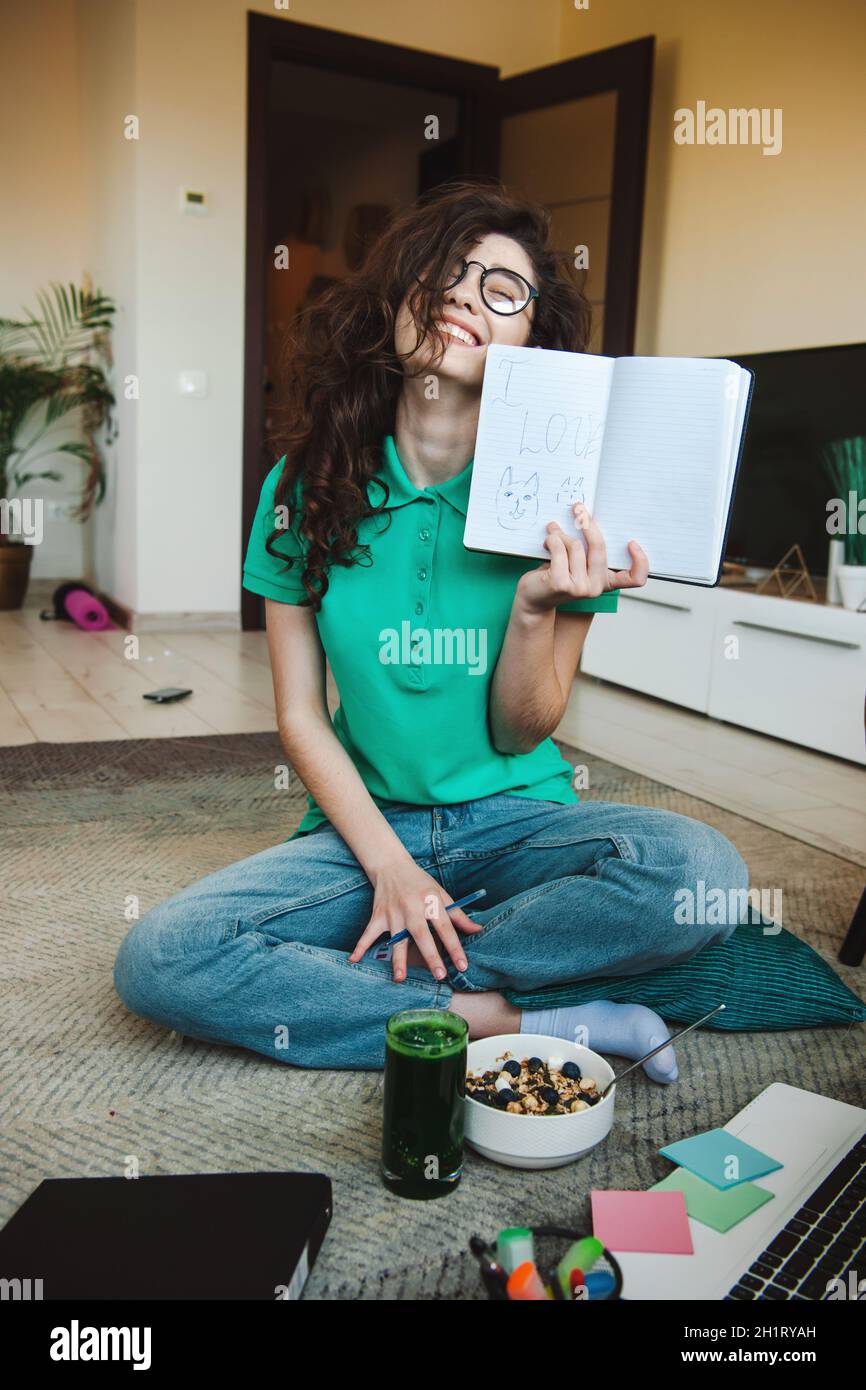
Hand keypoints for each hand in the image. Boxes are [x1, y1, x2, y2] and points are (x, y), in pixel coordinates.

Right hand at [348, 858, 483, 982]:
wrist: (392, 866)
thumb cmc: (421, 883)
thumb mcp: (442, 894)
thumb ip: (458, 915)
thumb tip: (478, 930)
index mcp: (431, 902)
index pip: (446, 927)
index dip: (455, 947)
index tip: (462, 965)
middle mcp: (412, 908)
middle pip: (422, 935)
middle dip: (431, 955)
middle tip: (439, 975)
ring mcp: (393, 913)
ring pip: (396, 939)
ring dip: (397, 959)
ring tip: (400, 979)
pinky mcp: (378, 916)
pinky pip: (368, 934)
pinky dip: (360, 946)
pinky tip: (354, 960)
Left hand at [516, 501, 647, 613]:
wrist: (532, 599)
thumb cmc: (554, 576)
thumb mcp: (576, 562)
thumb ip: (587, 548)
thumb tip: (588, 515)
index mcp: (604, 582)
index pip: (635, 578)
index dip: (641, 561)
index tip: (632, 543)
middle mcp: (595, 588)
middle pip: (599, 547)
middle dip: (587, 523)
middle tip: (578, 508)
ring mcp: (579, 588)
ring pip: (575, 545)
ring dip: (561, 534)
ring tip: (553, 533)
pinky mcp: (560, 583)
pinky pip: (560, 548)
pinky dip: (552, 539)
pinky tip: (547, 542)